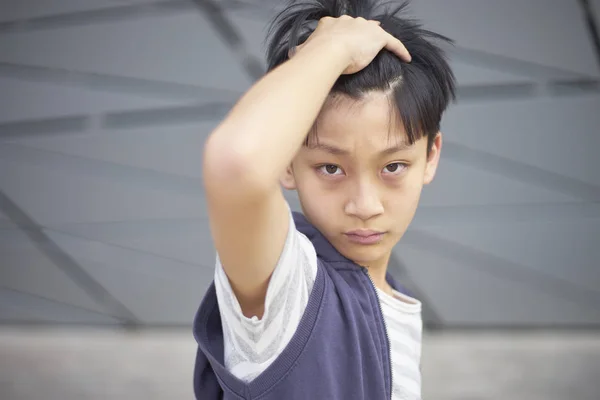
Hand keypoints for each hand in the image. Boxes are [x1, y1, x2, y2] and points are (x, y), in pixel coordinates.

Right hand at [289, 15, 410, 74]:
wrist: (328, 52)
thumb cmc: (314, 53)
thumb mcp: (303, 50)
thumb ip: (301, 51)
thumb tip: (293, 55)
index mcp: (330, 23)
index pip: (340, 25)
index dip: (343, 31)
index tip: (346, 36)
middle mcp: (348, 21)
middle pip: (358, 25)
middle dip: (361, 32)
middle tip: (366, 41)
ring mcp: (364, 27)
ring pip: (374, 31)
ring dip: (378, 38)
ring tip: (385, 46)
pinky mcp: (379, 38)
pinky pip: (392, 43)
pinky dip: (399, 50)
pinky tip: (406, 57)